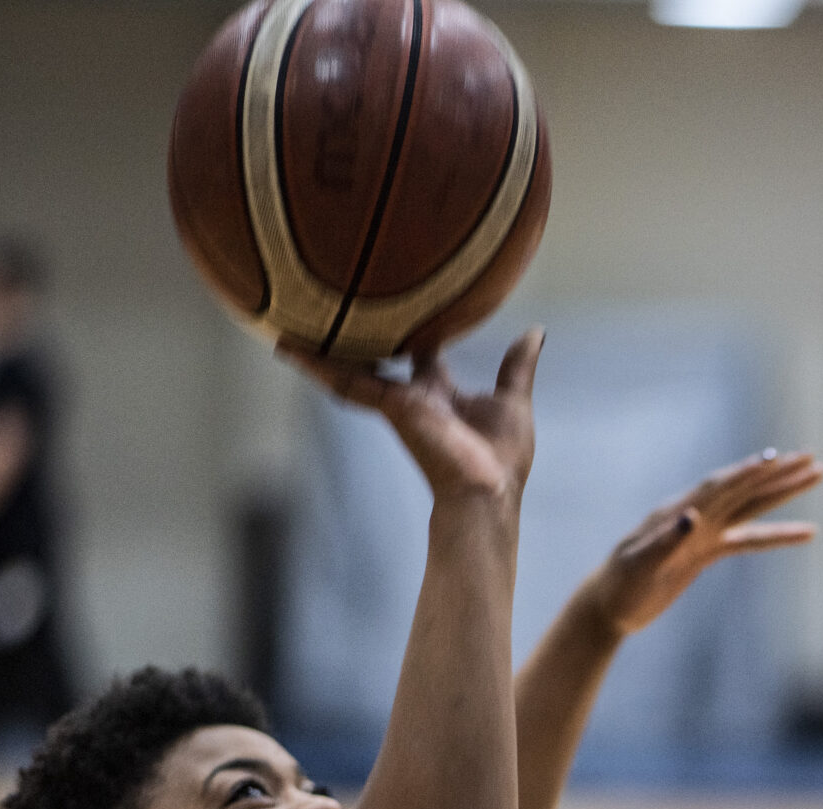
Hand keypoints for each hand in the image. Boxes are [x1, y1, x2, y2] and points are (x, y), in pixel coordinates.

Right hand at [281, 330, 543, 505]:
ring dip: (321, 349)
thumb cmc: (503, 457)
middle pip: (378, 357)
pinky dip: (319, 366)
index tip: (402, 303)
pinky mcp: (390, 405)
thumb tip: (535, 332)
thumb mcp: (513, 399)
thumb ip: (516, 366)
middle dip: (356, 337)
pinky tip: (287, 348)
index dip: (411, 331)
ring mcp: (397, 401)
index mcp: (439, 392)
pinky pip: (347, 382)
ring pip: (352, 368)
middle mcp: (413, 394)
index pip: (420, 353)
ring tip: (287, 324)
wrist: (490, 490)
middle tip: (335, 305)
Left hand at [583, 450, 822, 635]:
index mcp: (677, 512)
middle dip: (778, 474)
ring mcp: (703, 532)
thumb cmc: (620, 585)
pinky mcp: (707, 551)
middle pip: (743, 488)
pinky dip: (778, 535)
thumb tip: (691, 516)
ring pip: (752, 507)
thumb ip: (665, 540)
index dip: (747, 472)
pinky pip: (750, 539)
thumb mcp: (639, 565)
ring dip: (783, 492)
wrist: (609, 605)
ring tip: (816, 475)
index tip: (776, 458)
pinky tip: (808, 533)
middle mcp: (695, 515)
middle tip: (812, 459)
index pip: (718, 486)